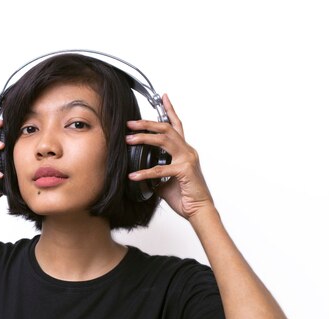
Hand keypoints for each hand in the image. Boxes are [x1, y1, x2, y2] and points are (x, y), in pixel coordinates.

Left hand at [125, 94, 213, 219]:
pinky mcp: (185, 170)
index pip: (177, 125)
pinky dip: (145, 172)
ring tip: (129, 139)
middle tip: (130, 123)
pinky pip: (161, 169)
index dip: (170, 110)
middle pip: (167, 129)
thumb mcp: (165, 181)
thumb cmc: (185, 196)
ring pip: (164, 140)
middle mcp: (187, 151)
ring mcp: (187, 159)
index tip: (163, 97)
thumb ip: (155, 172)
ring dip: (144, 138)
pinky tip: (134, 175)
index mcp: (184, 151)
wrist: (199, 211)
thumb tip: (139, 172)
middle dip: (147, 123)